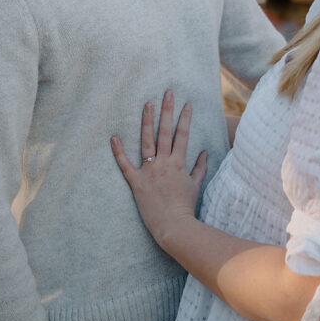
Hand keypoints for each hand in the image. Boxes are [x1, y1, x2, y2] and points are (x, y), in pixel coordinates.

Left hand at [111, 91, 207, 247]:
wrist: (174, 227)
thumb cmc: (185, 207)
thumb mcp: (195, 185)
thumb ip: (200, 167)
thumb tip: (205, 152)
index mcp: (178, 163)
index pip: (183, 135)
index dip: (185, 119)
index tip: (186, 103)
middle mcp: (163, 163)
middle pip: (165, 132)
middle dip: (167, 111)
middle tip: (167, 93)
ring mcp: (149, 172)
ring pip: (147, 142)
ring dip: (146, 122)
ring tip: (147, 104)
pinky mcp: (136, 182)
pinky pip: (125, 165)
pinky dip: (118, 151)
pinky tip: (114, 136)